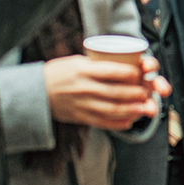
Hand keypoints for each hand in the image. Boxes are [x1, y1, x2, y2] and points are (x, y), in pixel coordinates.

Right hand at [43, 54, 169, 130]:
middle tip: (148, 92)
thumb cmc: (58, 73)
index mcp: (83, 70)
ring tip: (145, 108)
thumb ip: (97, 64)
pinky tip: (130, 121)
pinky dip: (118, 123)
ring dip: (132, 110)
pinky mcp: (81, 117)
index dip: (130, 73)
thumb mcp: (76, 62)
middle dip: (136, 94)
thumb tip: (123, 63)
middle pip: (116, 92)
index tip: (140, 72)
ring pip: (112, 109)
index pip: (111, 71)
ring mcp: (82, 105)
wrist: (35, 93)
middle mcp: (84, 88)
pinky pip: (103, 122)